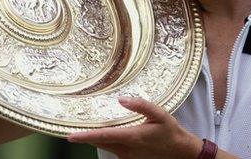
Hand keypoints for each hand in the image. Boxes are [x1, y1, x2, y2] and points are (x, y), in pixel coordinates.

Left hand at [68, 97, 202, 158]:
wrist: (179, 151)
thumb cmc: (169, 131)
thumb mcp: (160, 114)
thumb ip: (141, 105)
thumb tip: (121, 99)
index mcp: (132, 137)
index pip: (104, 136)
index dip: (86, 136)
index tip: (70, 136)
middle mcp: (126, 149)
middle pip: (99, 142)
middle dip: (85, 136)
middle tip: (71, 126)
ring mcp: (126, 156)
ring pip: (104, 146)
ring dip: (94, 138)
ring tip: (83, 127)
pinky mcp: (129, 158)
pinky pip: (111, 149)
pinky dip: (104, 141)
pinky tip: (103, 132)